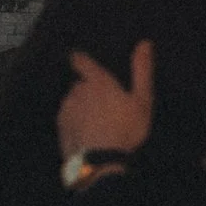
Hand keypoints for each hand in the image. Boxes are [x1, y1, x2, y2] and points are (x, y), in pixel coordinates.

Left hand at [60, 42, 154, 159]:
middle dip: (87, 89)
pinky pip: (67, 119)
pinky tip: (87, 134)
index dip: (80, 59)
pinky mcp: (61, 129)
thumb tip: (144, 43)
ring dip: (80, 106)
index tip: (79, 59)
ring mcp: (66, 110)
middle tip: (103, 102)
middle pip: (78, 84)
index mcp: (97, 81)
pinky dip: (75, 123)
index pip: (81, 61)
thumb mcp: (142, 100)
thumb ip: (141, 71)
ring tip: (96, 121)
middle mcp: (77, 91)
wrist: (100, 162)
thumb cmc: (125, 128)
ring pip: (72, 102)